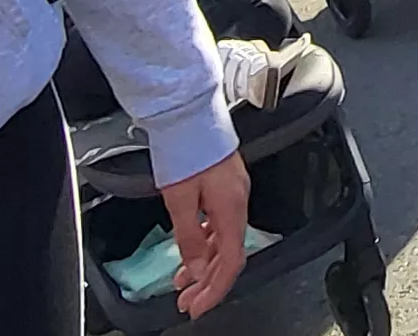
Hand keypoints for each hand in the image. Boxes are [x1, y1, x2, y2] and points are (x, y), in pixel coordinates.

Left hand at [161, 152, 254, 315]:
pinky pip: (219, 224)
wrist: (186, 112)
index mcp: (232, 208)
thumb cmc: (184, 148)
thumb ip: (189, 238)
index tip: (197, 306)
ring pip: (224, 240)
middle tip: (187, 302)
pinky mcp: (224, 185)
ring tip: (183, 283)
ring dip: (205, 265)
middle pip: (230, 254)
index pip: (231, 261)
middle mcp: (239, 202)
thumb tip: (198, 270)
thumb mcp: (178, 200)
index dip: (216, 289)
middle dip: (209, 283)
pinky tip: (191, 250)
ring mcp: (233, 193)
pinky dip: (206, 243)